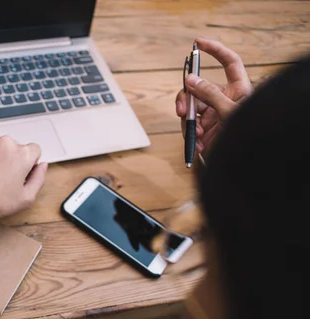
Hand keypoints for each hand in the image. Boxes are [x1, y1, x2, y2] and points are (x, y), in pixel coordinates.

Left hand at [0, 136, 47, 220]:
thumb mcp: (26, 198)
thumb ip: (39, 178)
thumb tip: (42, 165)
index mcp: (22, 154)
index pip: (34, 150)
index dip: (28, 163)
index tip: (19, 173)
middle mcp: (4, 143)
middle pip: (13, 148)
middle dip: (10, 159)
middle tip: (1, 179)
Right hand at [175, 38, 252, 153]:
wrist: (238, 166)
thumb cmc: (245, 135)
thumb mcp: (229, 112)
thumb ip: (209, 94)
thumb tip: (190, 80)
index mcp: (239, 90)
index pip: (229, 62)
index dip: (215, 50)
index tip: (198, 42)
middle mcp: (224, 99)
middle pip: (198, 86)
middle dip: (187, 97)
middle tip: (183, 110)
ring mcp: (212, 114)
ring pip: (189, 106)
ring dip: (187, 119)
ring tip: (194, 132)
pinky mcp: (202, 129)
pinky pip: (187, 125)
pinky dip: (189, 133)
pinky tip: (198, 142)